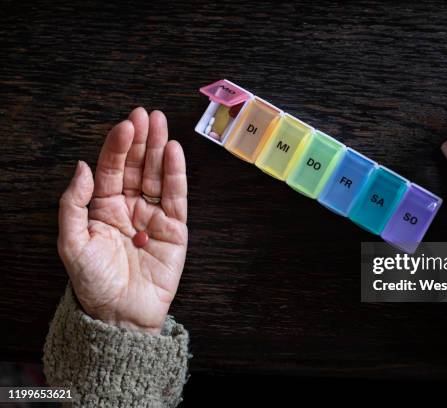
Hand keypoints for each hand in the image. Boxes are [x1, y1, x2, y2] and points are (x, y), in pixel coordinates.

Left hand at [58, 108, 187, 333]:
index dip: (118, 146)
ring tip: (161, 124)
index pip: (112, 169)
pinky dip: (176, 174)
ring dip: (160, 149)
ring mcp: (154, 216)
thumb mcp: (72, 242)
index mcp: (104, 208)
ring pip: (158, 176)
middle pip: (137, 166)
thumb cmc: (94, 282)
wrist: (121, 314)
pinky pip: (176, 196)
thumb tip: (82, 167)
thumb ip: (74, 203)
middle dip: (141, 140)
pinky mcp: (175, 228)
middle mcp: (129, 207)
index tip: (125, 125)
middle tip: (146, 115)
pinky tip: (174, 152)